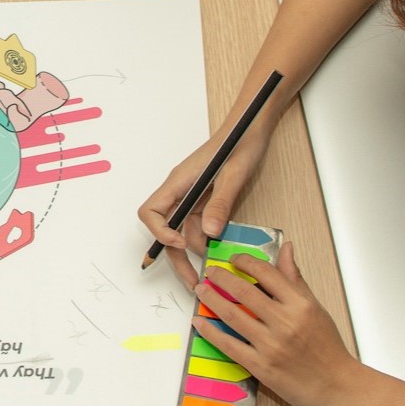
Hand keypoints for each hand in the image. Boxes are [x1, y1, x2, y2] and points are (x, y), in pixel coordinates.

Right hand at [137, 124, 272, 288]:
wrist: (253, 126)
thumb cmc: (241, 141)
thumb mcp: (234, 175)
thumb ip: (221, 204)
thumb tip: (209, 233)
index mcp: (180, 181)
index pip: (151, 212)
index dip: (160, 232)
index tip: (180, 243)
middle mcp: (181, 190)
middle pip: (166, 228)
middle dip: (176, 256)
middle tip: (192, 279)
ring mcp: (193, 196)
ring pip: (185, 231)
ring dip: (196, 250)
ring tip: (214, 268)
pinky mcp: (206, 200)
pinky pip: (200, 225)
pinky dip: (208, 239)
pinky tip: (221, 250)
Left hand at [191, 244, 363, 405]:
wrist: (337, 386)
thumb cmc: (328, 347)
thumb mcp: (316, 307)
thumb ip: (295, 279)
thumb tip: (286, 249)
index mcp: (300, 304)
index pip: (267, 273)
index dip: (246, 262)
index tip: (234, 259)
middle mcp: (285, 322)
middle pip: (244, 292)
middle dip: (221, 278)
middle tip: (210, 272)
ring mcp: (271, 345)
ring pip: (233, 316)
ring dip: (211, 300)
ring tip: (200, 290)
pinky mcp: (261, 367)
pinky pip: (229, 345)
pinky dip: (211, 332)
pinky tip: (199, 322)